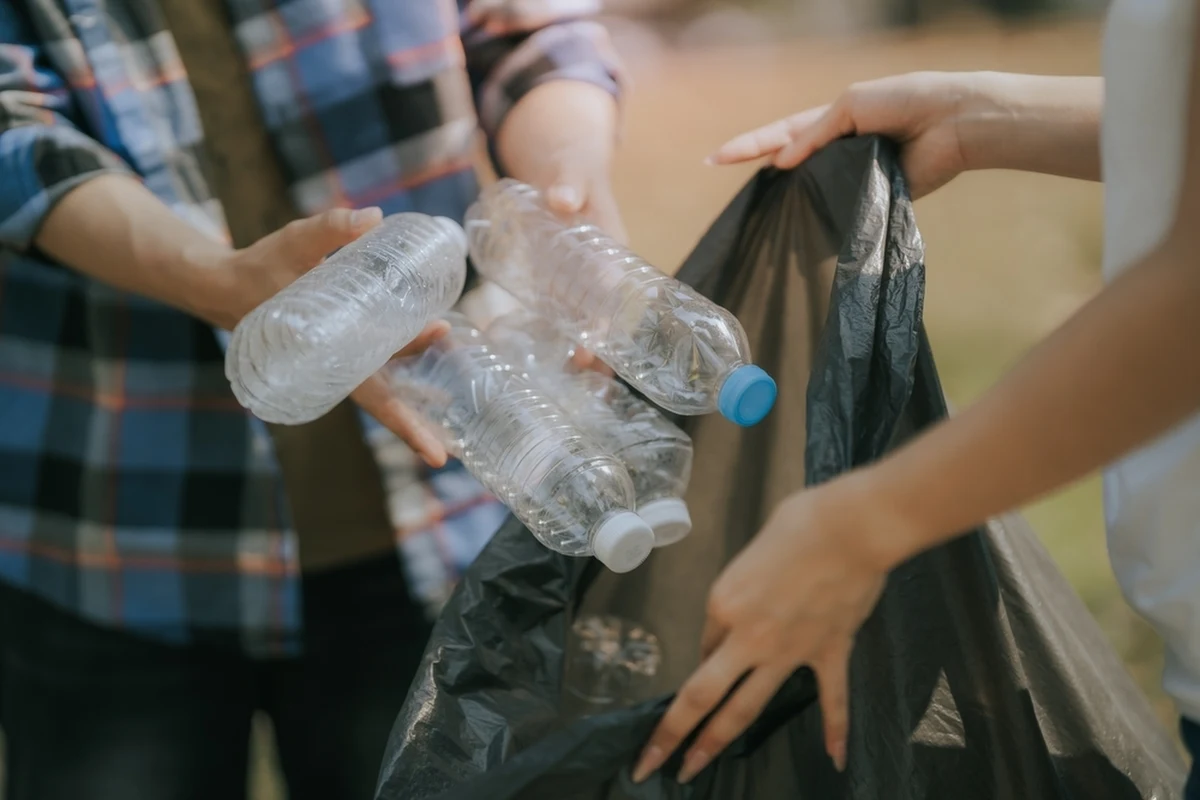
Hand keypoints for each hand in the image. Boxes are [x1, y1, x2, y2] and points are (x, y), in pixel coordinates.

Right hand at [213, 207, 450, 465]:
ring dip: (418, 362)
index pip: (377, 402)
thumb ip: (330, 230)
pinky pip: (377, 353)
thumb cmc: (258, 269)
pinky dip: (402, 346)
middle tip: (456, 408)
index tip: (436, 456)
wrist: (223, 284)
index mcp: (329, 363)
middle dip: (423, 408)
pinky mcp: (340, 340)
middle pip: (391, 396)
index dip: (408, 426)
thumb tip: (373, 219)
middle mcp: (339, 368)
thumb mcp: (292, 244)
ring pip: (388, 372)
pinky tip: (429, 330)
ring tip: (447, 334)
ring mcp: (340, 356)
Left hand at [497, 79, 623, 373]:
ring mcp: (579, 282)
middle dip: (600, 344)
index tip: (599, 339)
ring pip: (584, 321)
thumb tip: (562, 198)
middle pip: (606, 315)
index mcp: (614, 248)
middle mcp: (601, 272)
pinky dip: (557, 335)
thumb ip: (569, 184)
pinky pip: (560, 314)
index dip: (612, 317)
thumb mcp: (574, 173)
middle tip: (585, 371)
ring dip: (582, 348)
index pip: (619, 290)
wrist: (562, 171)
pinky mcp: (558, 284)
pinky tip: (547, 359)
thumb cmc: (574, 172)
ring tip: (574, 378)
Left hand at [632, 475, 897, 783]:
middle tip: (650, 764)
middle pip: (701, 695)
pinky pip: (831, 702)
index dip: (704, 655)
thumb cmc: (799, 524)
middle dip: (671, 734)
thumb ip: (744, 589)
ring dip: (716, 743)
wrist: (849, 528)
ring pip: (745, 708)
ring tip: (693, 771)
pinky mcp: (828, 654)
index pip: (704, 643)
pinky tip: (836, 760)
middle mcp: (747, 637)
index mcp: (723, 604)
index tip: (710, 660)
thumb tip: (747, 612)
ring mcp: (789, 651)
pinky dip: (836, 731)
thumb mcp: (751, 552)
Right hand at [708, 71, 983, 199]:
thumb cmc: (904, 102)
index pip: (780, 134)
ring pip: (810, 190)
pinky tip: (802, 222)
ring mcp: (851, 176)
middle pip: (787, 163)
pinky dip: (822, 213)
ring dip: (788, 194)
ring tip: (759, 203)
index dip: (748, 146)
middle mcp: (836, 151)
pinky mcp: (871, 199)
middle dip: (756, 165)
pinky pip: (840, 209)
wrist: (952, 123)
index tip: (714, 158)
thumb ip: (815, 135)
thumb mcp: (851, 106)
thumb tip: (781, 165)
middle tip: (716, 170)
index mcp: (831, 122)